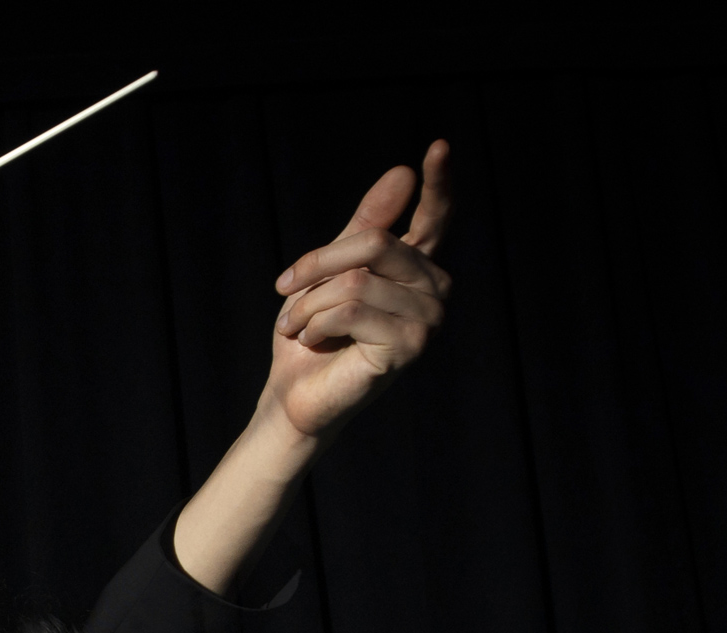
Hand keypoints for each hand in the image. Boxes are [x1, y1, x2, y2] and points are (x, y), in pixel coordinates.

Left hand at [264, 139, 453, 441]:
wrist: (294, 392)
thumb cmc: (310, 332)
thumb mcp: (328, 271)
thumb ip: (363, 226)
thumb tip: (403, 173)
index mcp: (416, 266)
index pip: (434, 217)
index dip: (439, 182)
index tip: (439, 145)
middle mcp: (434, 288)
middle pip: (375, 243)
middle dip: (317, 266)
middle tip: (287, 290)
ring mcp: (429, 319)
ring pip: (356, 280)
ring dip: (309, 303)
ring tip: (300, 326)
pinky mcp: (411, 346)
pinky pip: (351, 309)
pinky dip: (315, 323)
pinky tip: (314, 341)